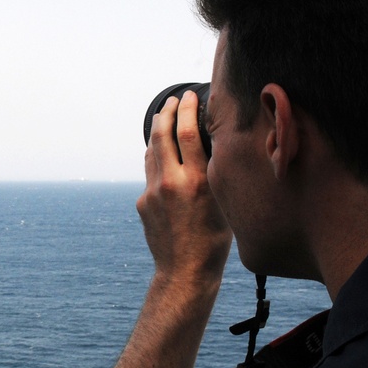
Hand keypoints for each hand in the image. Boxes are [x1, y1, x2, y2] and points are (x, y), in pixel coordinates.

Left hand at [137, 90, 232, 290]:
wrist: (185, 271)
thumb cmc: (214, 241)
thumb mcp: (224, 204)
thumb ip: (215, 175)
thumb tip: (213, 148)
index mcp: (197, 182)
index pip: (188, 133)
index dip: (187, 109)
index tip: (188, 96)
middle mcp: (172, 183)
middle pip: (162, 135)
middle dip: (166, 112)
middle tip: (172, 100)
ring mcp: (153, 192)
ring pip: (152, 151)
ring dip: (157, 132)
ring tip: (164, 119)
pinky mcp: (143, 203)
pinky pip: (149, 173)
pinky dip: (156, 158)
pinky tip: (163, 155)